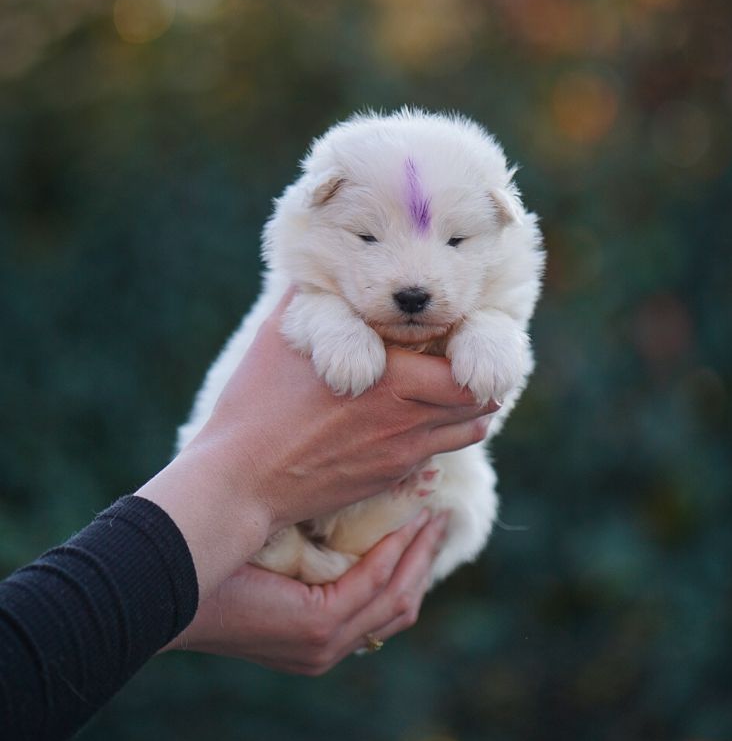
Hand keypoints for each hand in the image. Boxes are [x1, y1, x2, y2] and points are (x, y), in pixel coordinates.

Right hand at [138, 292, 495, 598]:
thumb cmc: (256, 406)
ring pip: (468, 433)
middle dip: (481, 380)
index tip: (461, 334)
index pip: (467, 369)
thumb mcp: (283, 336)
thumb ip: (313, 295)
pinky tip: (417, 418)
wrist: (241, 482)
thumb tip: (320, 259)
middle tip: (466, 359)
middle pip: (480, 403)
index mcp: (391, 379)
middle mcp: (406, 420)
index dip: (474, 350)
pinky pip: (436, 454)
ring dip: (468, 410)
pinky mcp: (388, 479)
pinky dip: (441, 434)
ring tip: (451, 389)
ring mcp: (401, 456)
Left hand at [164, 510, 448, 673]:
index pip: (382, 606)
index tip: (425, 522)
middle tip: (439, 514)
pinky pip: (373, 586)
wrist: (167, 581)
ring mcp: (324, 644)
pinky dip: (395, 553)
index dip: (411, 565)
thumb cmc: (213, 559)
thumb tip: (342, 502)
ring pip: (398, 598)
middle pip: (401, 606)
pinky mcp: (317, 627)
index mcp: (316, 638)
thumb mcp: (275, 552)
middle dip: (425, 559)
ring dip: (420, 554)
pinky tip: (405, 521)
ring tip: (431, 513)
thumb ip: (311, 546)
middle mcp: (327, 648)